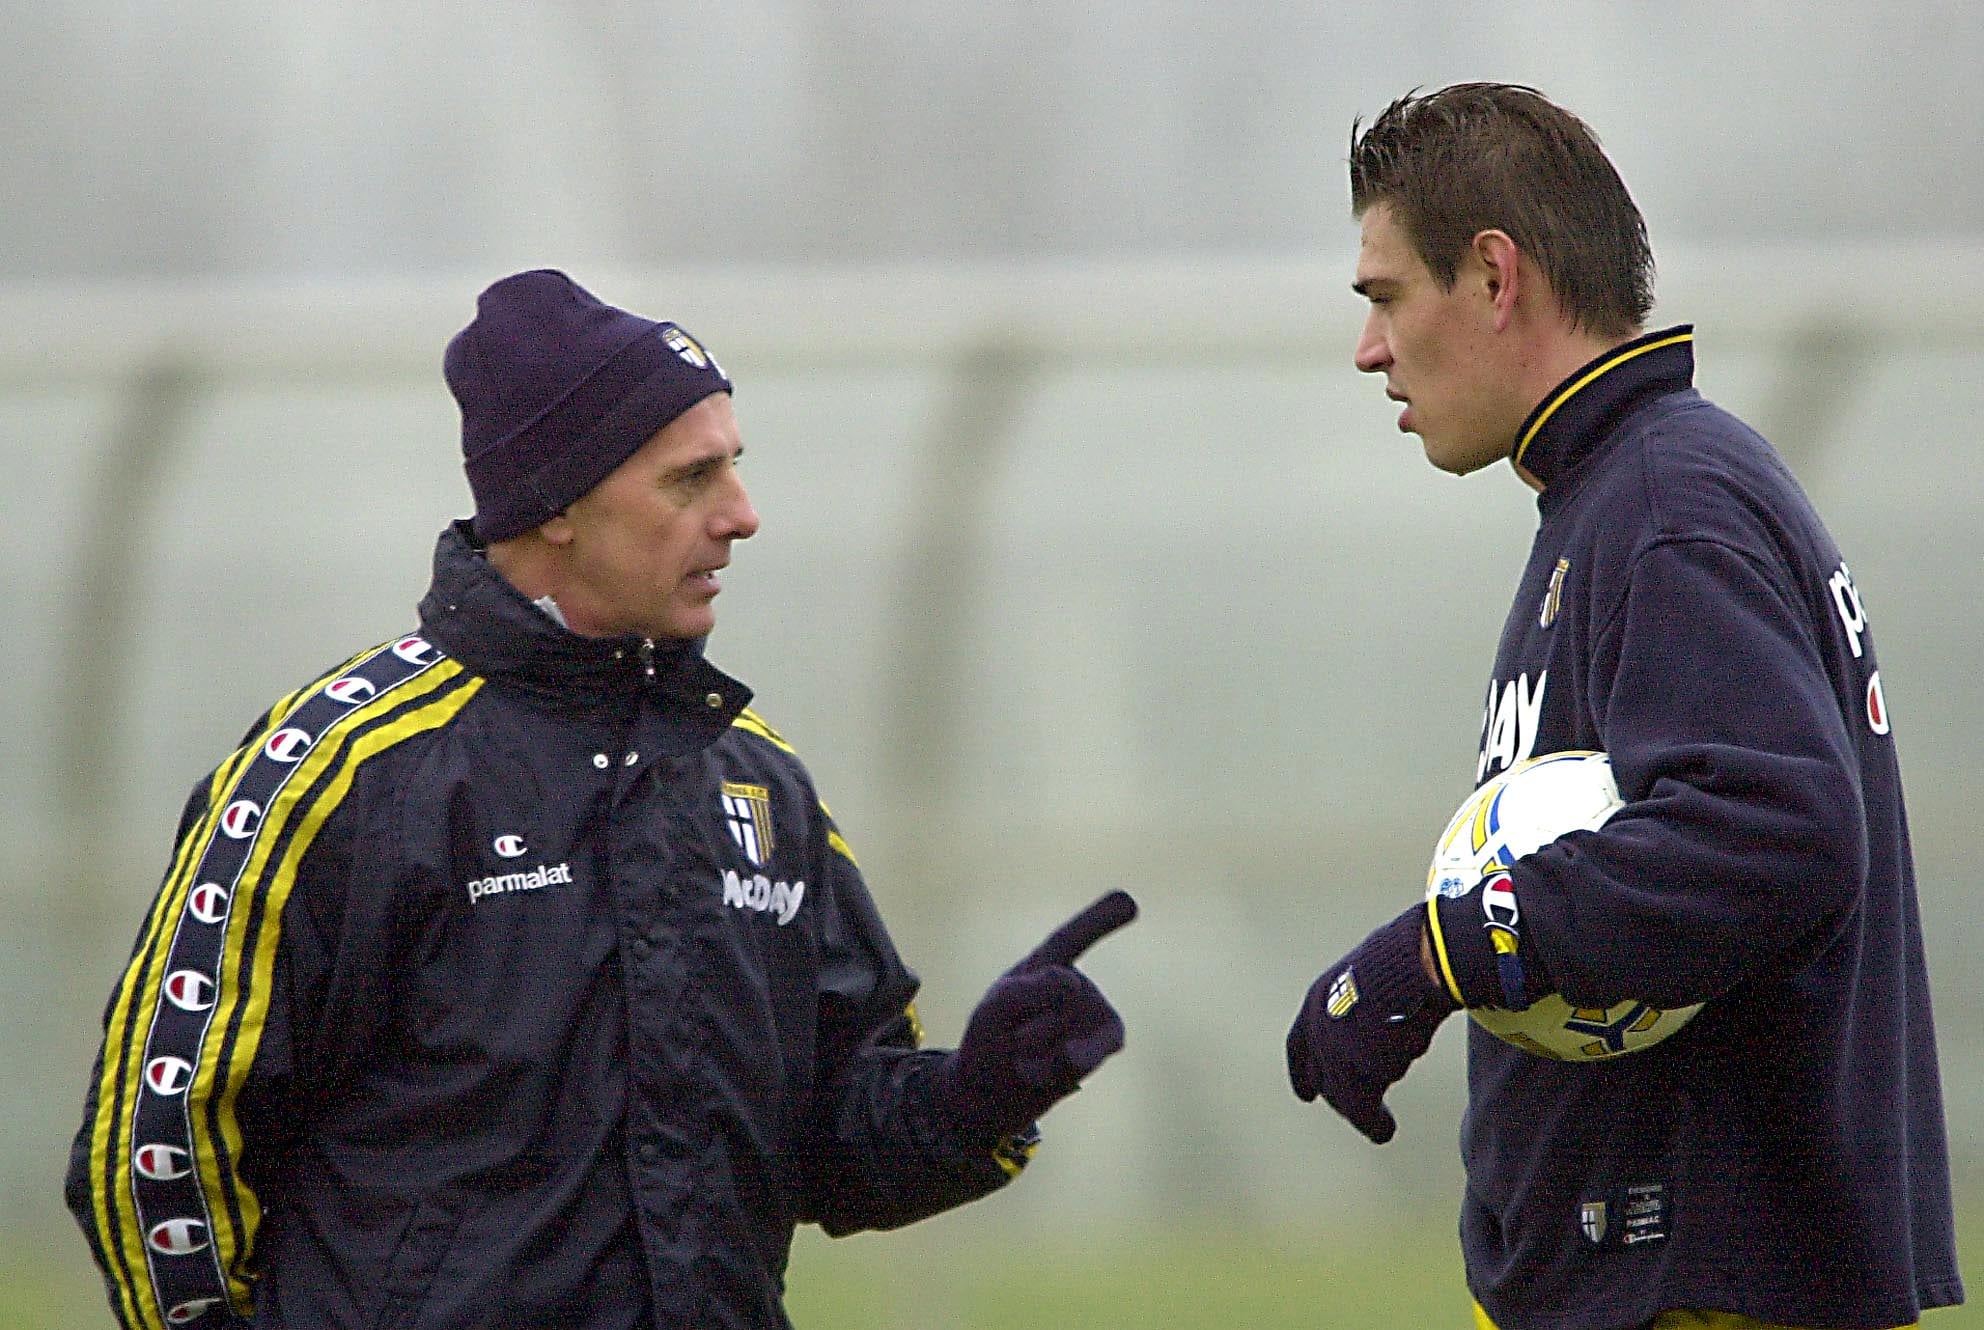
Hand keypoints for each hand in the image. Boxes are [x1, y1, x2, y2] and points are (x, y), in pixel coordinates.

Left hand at [933, 890, 1137, 1143]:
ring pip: (1070, 1025)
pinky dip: (1057, 1066)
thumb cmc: (992, 1040)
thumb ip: (1031, 989)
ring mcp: (1094, 1013)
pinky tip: (1039, 1074)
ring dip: (1039, 1048)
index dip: (1099, 920)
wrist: (995, 1094)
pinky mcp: (1103, 1042)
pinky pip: (1085, 1054)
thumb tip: (1076, 985)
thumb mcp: (996, 1010)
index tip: (1128, 901)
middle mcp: (1076, 983)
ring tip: (1024, 1058)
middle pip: (1060, 993)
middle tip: (1011, 1038)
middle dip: (1027, 1022)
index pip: (1071, 939)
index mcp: (1045, 964)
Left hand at [1286, 904, 1453, 1143]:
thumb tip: (1375, 1028)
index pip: (1298, 1046)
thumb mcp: (1368, 981)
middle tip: (1360, 1114)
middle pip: (1326, 1079)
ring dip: (1364, 1113)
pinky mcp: (1358, 1074)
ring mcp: (1335, 1053)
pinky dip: (1376, 1124)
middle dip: (1341, 1099)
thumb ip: (1361, 1011)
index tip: (1305, 1095)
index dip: (1301, 1072)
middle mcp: (1318, 1030)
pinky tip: (1385, 1131)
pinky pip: (1366, 1108)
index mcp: (1316, 1002)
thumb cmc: (1401, 965)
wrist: (1412, 964)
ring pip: (1347, 1096)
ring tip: (1380, 1126)